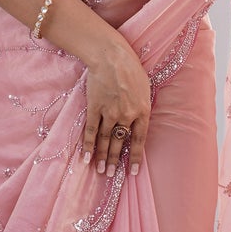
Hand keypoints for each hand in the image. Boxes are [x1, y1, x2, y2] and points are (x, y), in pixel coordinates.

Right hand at [81, 32, 150, 176]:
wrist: (111, 56)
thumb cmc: (131, 68)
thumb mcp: (145, 88)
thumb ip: (141, 106)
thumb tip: (137, 121)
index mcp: (143, 111)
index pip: (139, 140)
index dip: (134, 157)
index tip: (131, 172)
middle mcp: (127, 115)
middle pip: (120, 142)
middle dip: (114, 160)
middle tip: (110, 175)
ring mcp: (109, 113)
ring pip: (105, 140)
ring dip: (102, 157)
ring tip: (100, 171)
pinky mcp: (94, 108)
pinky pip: (90, 131)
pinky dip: (87, 145)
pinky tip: (85, 157)